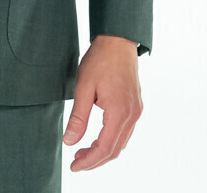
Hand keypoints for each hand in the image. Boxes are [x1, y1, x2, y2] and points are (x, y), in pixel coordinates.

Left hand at [64, 35, 142, 171]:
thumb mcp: (83, 88)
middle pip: (115, 150)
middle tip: (76, 162)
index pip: (105, 148)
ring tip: (83, 152)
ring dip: (103, 151)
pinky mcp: (136, 106)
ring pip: (121, 143)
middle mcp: (132, 114)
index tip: (74, 166)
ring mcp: (136, 110)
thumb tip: (70, 142)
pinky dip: (111, 141)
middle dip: (95, 160)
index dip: (89, 161)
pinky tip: (97, 139)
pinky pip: (125, 132)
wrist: (118, 40)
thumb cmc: (100, 60)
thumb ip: (78, 118)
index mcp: (119, 111)